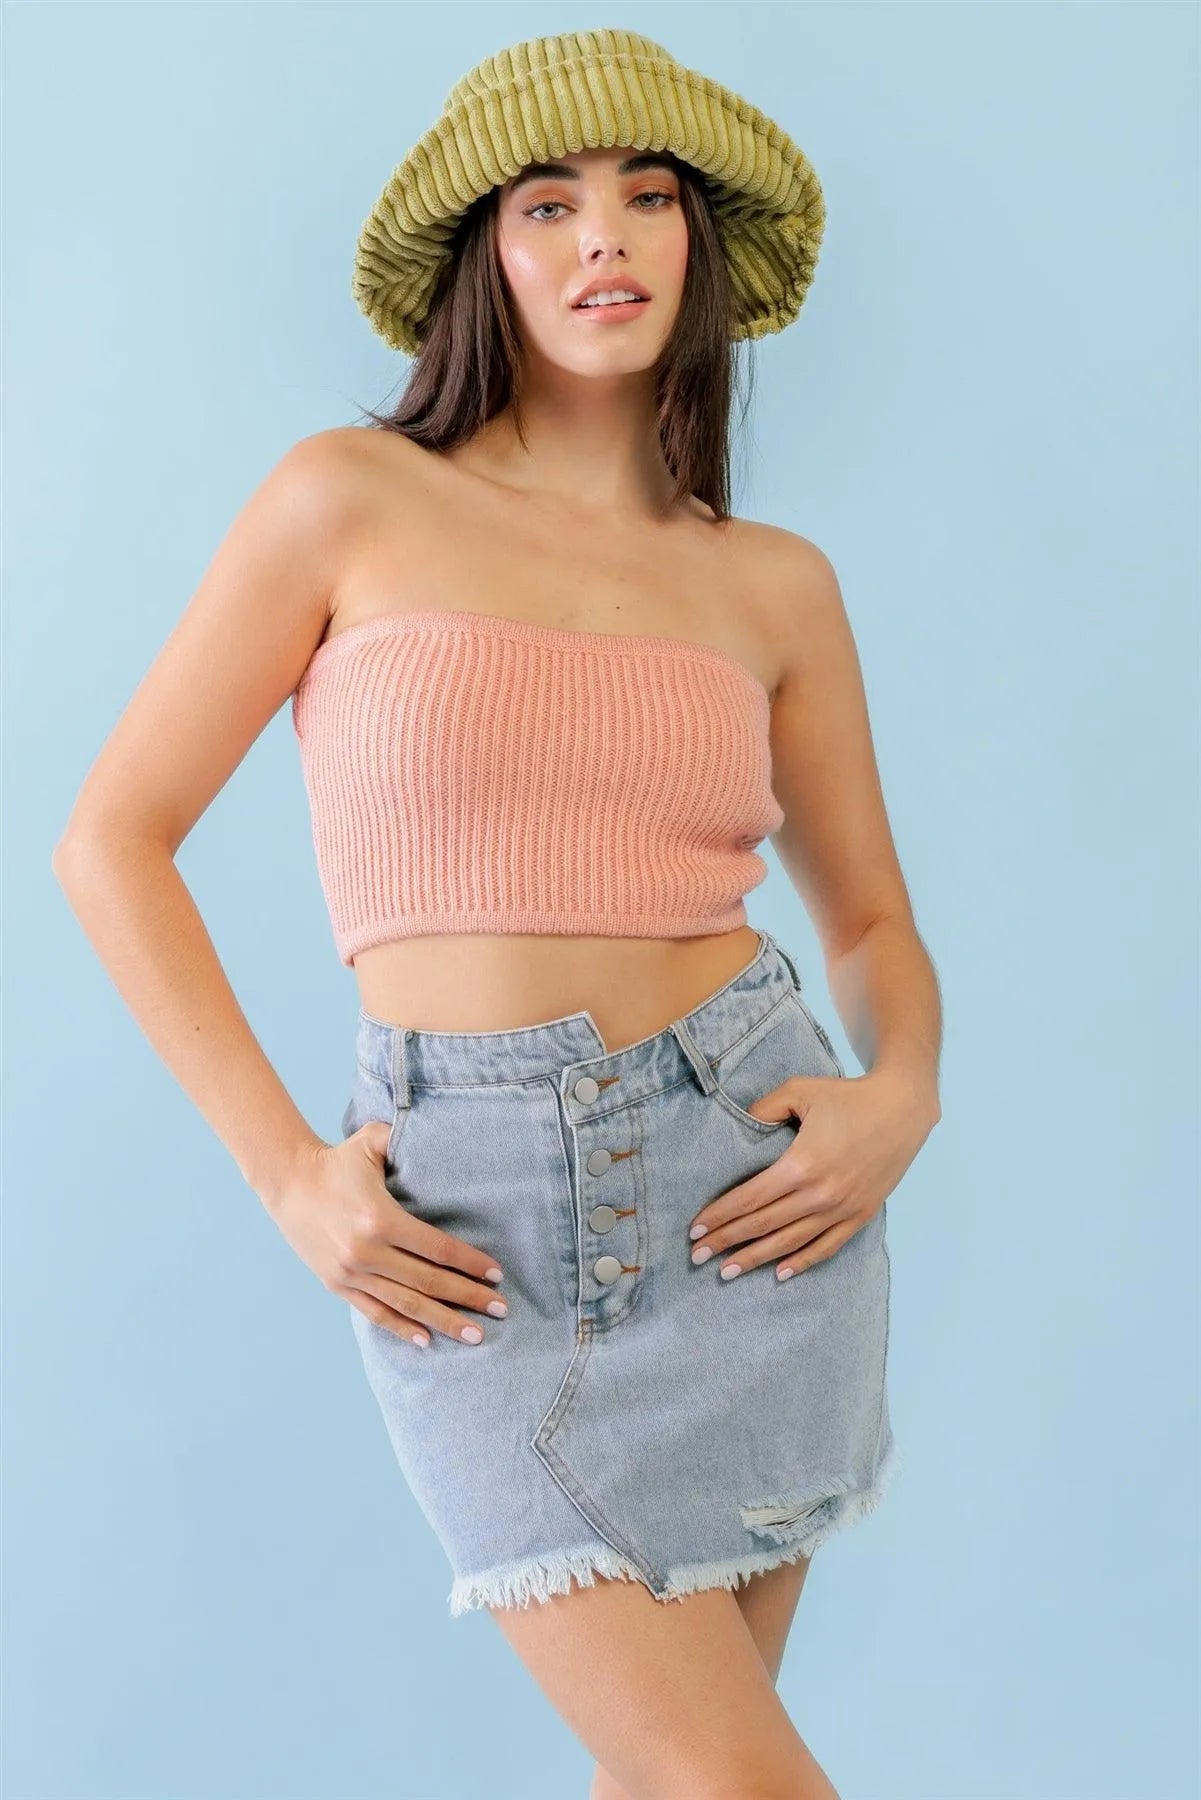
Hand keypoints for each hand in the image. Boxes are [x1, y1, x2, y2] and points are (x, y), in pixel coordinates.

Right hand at [269, 1125, 508, 1347]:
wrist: (287, 1183)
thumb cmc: (336, 1161)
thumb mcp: (370, 1141)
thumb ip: (403, 1137)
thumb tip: (441, 1129)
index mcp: (380, 1219)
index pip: (437, 1248)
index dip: (470, 1263)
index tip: (497, 1274)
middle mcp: (366, 1252)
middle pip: (429, 1282)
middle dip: (469, 1298)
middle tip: (502, 1310)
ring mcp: (351, 1274)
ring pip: (406, 1305)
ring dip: (444, 1321)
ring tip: (475, 1335)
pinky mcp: (338, 1286)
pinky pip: (376, 1313)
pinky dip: (402, 1329)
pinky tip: (428, 1341)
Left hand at [687, 1066, 938, 1280]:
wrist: (903, 1108)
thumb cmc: (848, 1097)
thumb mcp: (799, 1090)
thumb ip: (763, 1109)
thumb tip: (738, 1126)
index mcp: (802, 1165)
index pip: (750, 1199)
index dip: (720, 1216)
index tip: (695, 1229)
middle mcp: (821, 1194)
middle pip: (764, 1226)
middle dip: (727, 1242)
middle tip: (697, 1256)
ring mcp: (843, 1209)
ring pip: (791, 1243)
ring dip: (756, 1259)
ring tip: (727, 1272)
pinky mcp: (861, 1215)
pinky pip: (827, 1246)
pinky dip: (802, 1262)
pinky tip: (779, 1273)